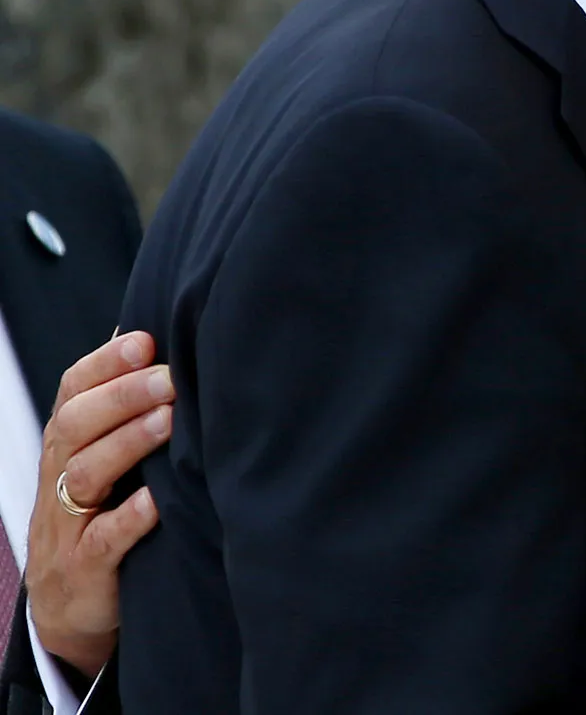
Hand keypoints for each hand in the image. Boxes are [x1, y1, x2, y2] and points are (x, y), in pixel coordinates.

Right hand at [28, 331, 175, 677]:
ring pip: (84, 475)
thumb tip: (159, 336)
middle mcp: (60, 477)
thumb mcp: (105, 458)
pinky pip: (102, 541)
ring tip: (168, 420)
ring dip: (127, 444)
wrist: (70, 606)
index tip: (146, 339)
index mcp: (67, 444)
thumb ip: (126, 408)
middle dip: (121, 396)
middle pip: (75, 425)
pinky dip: (129, 518)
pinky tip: (156, 500)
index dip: (105, 363)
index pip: (72, 391)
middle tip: (169, 377)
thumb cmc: (102, 513)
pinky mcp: (85, 569)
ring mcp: (68, 525)